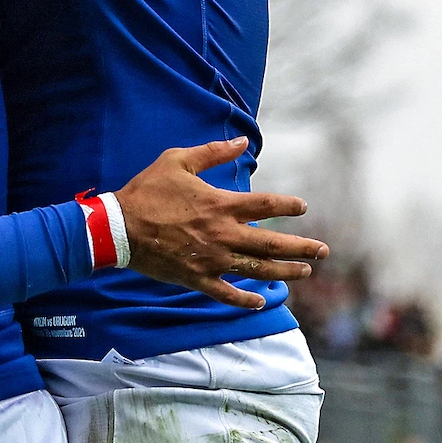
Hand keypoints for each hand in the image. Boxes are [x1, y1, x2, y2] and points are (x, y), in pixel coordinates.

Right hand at [113, 138, 328, 308]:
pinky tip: (260, 302)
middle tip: (323, 251)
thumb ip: (213, 152)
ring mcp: (211, 260)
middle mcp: (222, 235)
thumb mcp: (178, 161)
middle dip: (302, 247)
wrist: (118, 227)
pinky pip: (227, 294)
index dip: (288, 205)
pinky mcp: (196, 278)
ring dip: (285, 272)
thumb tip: (242, 141)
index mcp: (220, 205)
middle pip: (272, 244)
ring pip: (257, 270)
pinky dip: (245, 300)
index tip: (302, 206)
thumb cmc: (147, 191)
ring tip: (305, 272)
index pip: (266, 205)